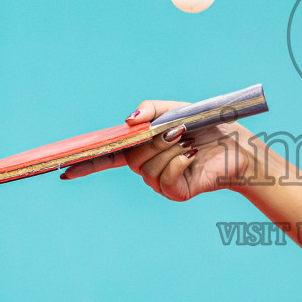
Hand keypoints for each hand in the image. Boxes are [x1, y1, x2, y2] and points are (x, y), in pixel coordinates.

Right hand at [59, 99, 259, 201]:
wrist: (237, 145)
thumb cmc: (206, 126)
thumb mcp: (175, 109)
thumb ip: (150, 110)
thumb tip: (128, 121)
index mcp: (141, 148)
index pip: (107, 157)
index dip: (86, 163)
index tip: (64, 169)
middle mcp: (146, 168)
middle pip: (131, 157)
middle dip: (153, 140)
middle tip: (177, 131)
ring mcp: (159, 182)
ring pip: (148, 166)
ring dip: (170, 148)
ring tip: (189, 142)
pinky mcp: (175, 193)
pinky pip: (165, 177)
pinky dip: (180, 162)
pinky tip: (192, 157)